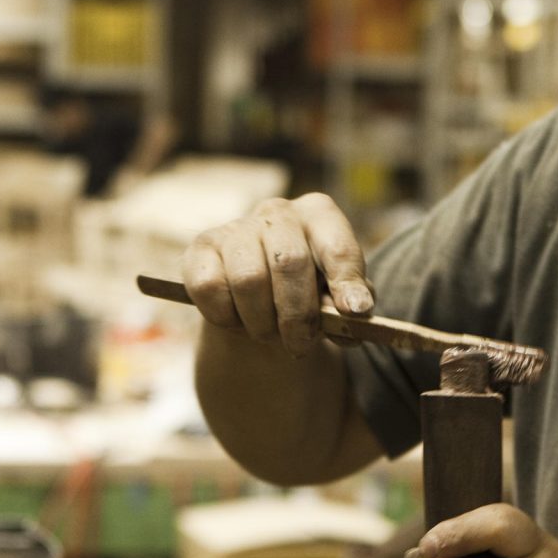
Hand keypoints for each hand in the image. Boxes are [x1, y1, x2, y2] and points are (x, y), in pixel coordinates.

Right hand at [181, 194, 373, 359]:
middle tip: (300, 345)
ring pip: (249, 280)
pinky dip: (226, 317)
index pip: (337, 246)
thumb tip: (356, 315)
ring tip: (268, 333)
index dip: (347, 280)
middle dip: (298, 314)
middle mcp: (278, 212)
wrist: (257, 296)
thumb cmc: (306, 291)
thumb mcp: (335, 297)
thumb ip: (351, 306)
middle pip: (290, 262)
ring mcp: (236, 227)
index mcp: (319, 215)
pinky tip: (237, 321)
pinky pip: (210, 288)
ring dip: (261, 322)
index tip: (354, 310)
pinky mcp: (201, 248)